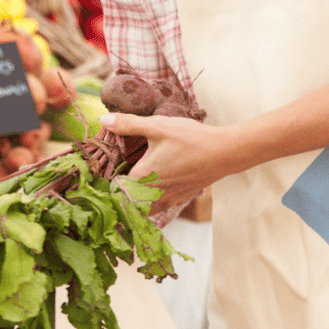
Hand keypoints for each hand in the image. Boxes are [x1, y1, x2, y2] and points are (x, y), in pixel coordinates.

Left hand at [100, 111, 230, 213]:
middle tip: (117, 179)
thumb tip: (103, 119)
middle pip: (127, 203)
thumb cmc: (191, 139)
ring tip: (136, 184)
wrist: (224, 153)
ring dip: (137, 200)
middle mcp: (153, 194)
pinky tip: (158, 183)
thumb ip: (129, 124)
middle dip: (120, 194)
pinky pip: (161, 206)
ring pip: (144, 208)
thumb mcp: (158, 126)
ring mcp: (169, 199)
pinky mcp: (182, 198)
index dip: (107, 184)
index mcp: (142, 178)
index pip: (114, 190)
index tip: (103, 175)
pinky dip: (154, 200)